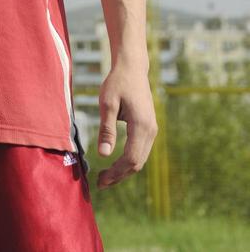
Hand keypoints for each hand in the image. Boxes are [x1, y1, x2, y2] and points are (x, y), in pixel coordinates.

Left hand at [96, 60, 157, 188]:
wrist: (132, 67)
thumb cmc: (117, 82)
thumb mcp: (107, 103)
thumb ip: (106, 129)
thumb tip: (104, 155)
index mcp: (141, 125)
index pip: (130, 158)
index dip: (116, 172)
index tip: (100, 179)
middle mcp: (150, 130)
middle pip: (137, 163)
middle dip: (119, 175)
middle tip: (100, 183)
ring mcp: (152, 129)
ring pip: (140, 158)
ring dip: (124, 170)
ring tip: (105, 176)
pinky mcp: (148, 127)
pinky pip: (140, 150)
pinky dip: (128, 161)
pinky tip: (114, 163)